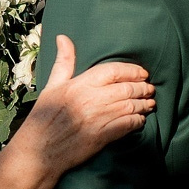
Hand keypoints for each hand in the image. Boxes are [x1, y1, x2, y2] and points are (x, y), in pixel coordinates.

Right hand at [21, 35, 153, 173]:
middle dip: (143, 88)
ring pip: (130, 107)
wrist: (39, 150)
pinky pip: (127, 126)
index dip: (132, 71)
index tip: (142, 73)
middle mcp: (90, 100)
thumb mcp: (51, 86)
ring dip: (144, 105)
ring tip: (149, 104)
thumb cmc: (44, 117)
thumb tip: (63, 38)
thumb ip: (63, 62)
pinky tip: (140, 120)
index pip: (113, 71)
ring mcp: (97, 119)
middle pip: (126, 89)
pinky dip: (137, 122)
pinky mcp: (101, 137)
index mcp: (78, 85)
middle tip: (149, 89)